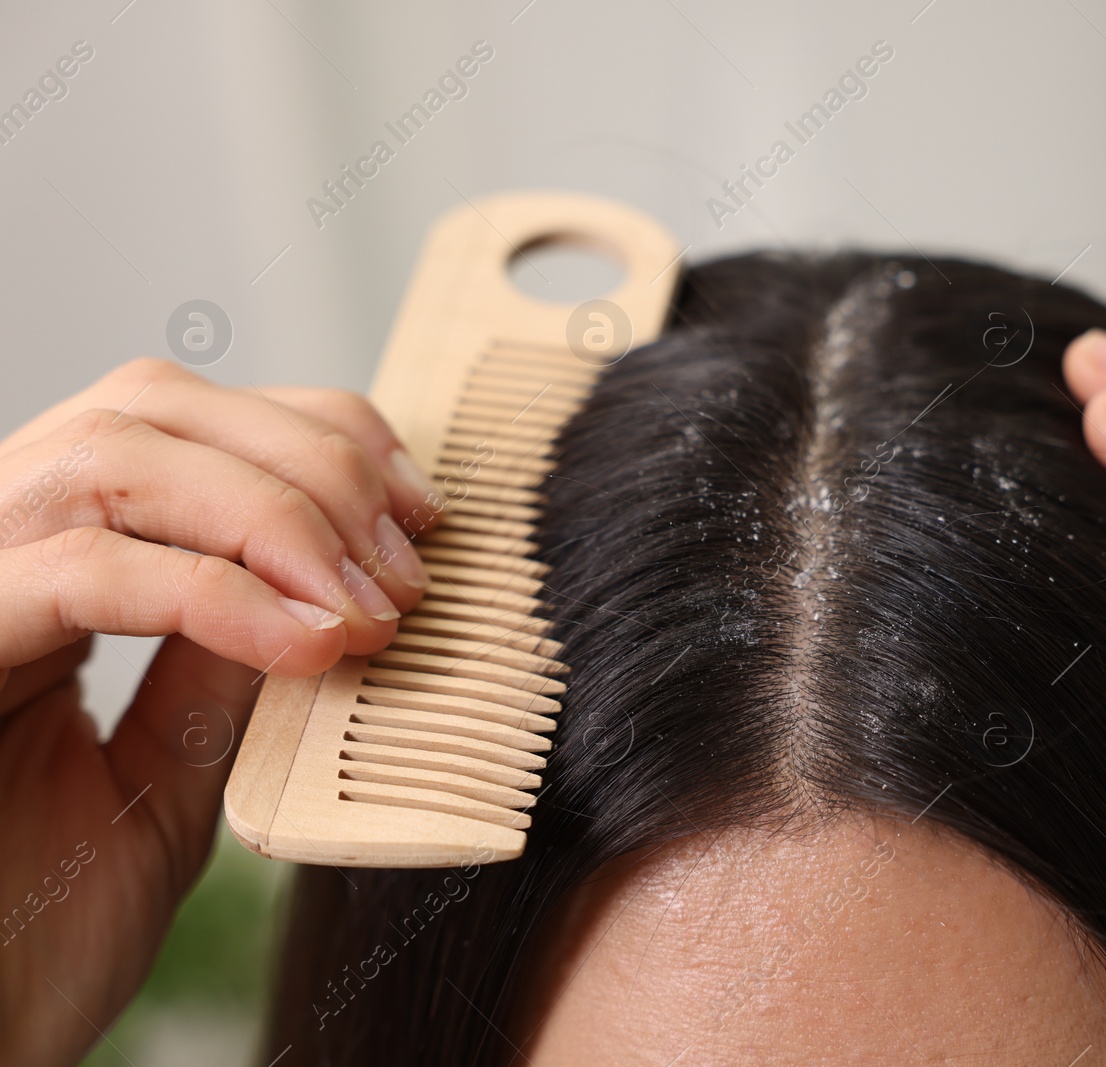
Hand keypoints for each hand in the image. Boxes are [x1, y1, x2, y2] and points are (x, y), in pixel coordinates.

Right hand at [0, 358, 438, 1065]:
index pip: (177, 419)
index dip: (313, 434)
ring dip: (277, 515)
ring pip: (114, 458)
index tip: (421, 513)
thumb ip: (224, 666)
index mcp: (38, 569)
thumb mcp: (166, 777)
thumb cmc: (32, 934)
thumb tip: (326, 580)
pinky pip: (77, 573)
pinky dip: (215, 593)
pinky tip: (308, 646)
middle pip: (152, 406)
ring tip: (368, 610)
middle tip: (407, 571)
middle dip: (311, 465)